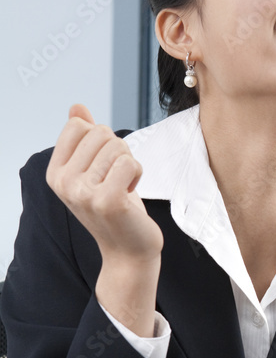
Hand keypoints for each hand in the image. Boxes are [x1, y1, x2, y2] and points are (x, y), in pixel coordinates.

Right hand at [46, 104, 163, 264]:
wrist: (128, 250)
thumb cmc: (114, 205)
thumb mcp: (93, 169)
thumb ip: (83, 138)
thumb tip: (76, 107)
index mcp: (55, 173)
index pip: (78, 125)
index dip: (100, 140)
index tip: (103, 166)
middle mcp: (64, 183)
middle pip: (100, 132)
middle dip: (117, 151)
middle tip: (116, 179)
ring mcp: (83, 192)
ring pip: (117, 146)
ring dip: (129, 164)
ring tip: (123, 188)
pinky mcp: (108, 200)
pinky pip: (129, 162)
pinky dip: (138, 173)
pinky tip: (130, 193)